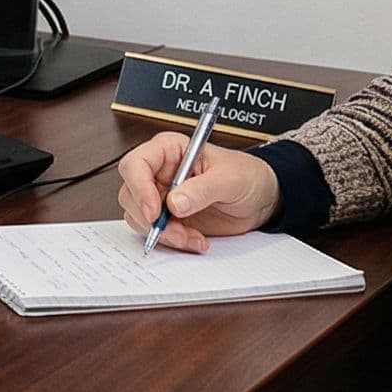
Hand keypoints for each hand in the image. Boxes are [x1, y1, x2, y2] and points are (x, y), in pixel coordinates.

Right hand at [114, 131, 279, 254]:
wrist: (261, 199)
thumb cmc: (247, 176)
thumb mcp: (229, 179)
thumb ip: (202, 189)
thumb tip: (174, 202)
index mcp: (169, 150)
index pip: (136, 164)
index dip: (139, 188)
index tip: (155, 212)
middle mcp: (159, 172)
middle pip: (131, 194)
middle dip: (150, 218)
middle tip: (176, 231)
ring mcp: (161, 196)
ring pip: (139, 217)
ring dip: (164, 233)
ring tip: (192, 237)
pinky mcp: (167, 218)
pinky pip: (155, 232)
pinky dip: (172, 241)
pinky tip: (195, 240)